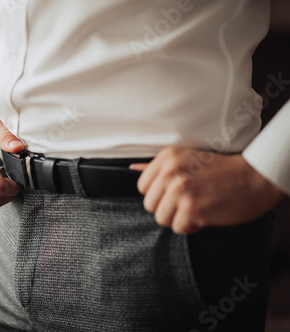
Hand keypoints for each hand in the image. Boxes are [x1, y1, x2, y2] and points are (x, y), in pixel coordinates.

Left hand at [130, 147, 284, 233]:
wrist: (254, 178)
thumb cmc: (221, 170)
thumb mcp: (187, 159)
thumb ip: (158, 167)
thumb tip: (131, 168)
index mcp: (167, 158)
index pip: (142, 187)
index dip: (159, 194)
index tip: (176, 192)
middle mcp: (170, 172)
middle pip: (150, 205)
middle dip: (168, 208)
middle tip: (190, 200)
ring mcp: (180, 190)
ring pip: (161, 218)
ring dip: (179, 218)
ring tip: (197, 207)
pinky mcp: (191, 209)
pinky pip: (178, 228)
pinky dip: (191, 227)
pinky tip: (205, 214)